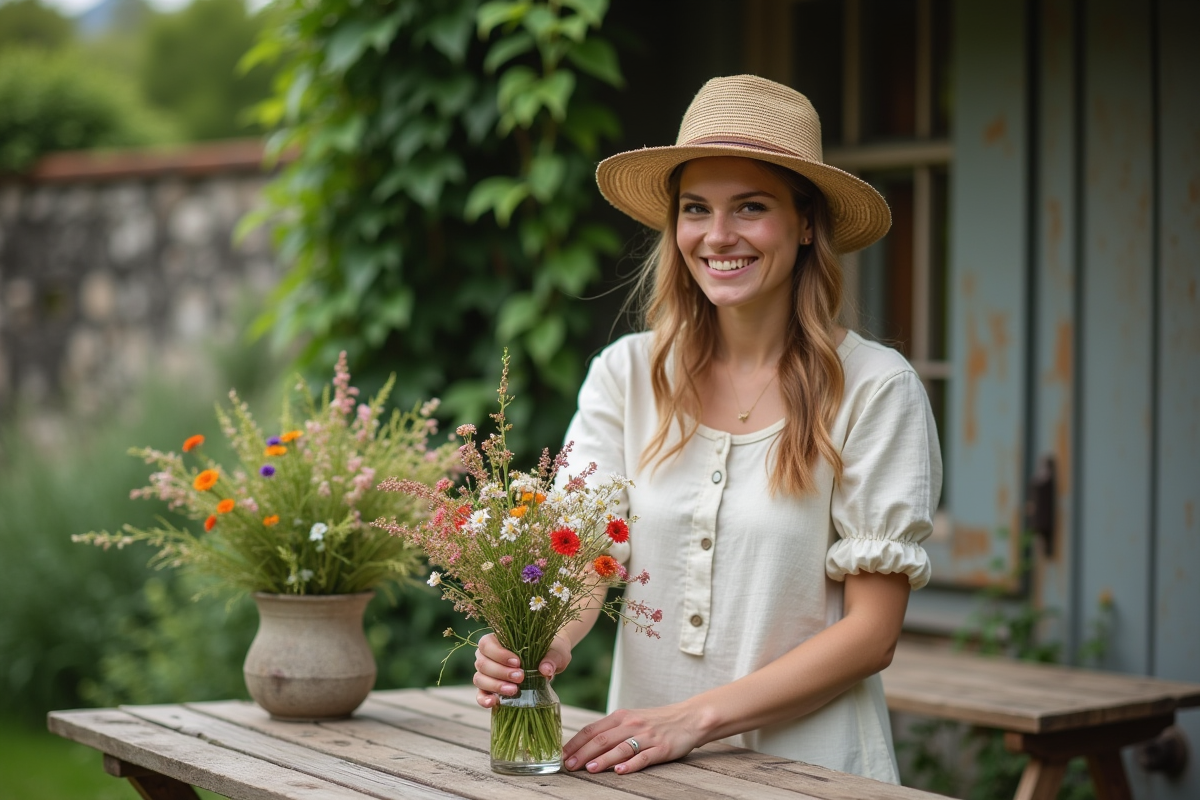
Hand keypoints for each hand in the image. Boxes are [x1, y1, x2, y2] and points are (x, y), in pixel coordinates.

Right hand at [473, 632, 572, 707]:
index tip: (518, 662)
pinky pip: (480, 694)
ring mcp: (487, 673)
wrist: (551, 663)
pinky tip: (494, 703)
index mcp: (498, 639)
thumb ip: (552, 658)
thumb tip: (545, 670)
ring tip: (514, 690)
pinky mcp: (491, 689)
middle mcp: (488, 655)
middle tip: (520, 677)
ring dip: (495, 685)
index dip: (498, 654)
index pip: (487, 644)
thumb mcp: (556, 652)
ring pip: (479, 678)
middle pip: (482, 663)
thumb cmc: (551, 652)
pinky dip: (484, 699)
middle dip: (500, 672)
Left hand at [562, 702, 703, 774]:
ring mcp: (647, 737)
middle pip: (603, 739)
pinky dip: (631, 764)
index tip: (562, 755)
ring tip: (590, 769)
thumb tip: (584, 745)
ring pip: (621, 748)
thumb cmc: (655, 721)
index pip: (593, 729)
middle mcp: (632, 724)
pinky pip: (644, 757)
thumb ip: (611, 730)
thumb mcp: (631, 719)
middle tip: (570, 766)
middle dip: (583, 753)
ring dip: (604, 759)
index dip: (576, 743)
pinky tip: (620, 771)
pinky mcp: (662, 749)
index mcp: (621, 716)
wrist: (688, 718)